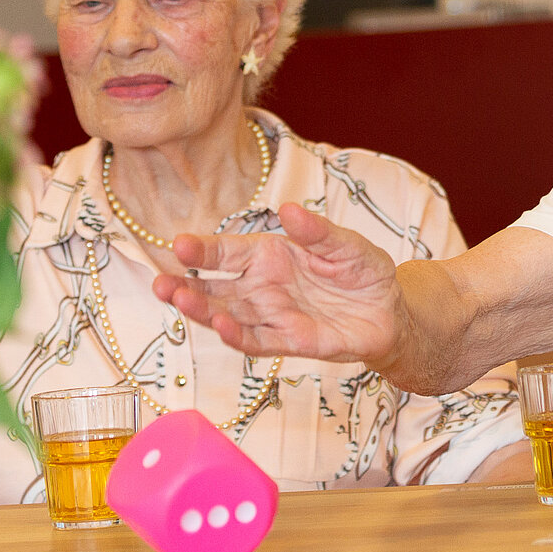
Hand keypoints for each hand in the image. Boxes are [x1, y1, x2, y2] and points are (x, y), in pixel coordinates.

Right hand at [153, 202, 406, 367]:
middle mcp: (262, 287)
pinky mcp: (290, 341)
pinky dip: (238, 336)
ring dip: (203, 311)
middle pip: (215, 288)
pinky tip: (221, 326)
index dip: (202, 249)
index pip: (227, 251)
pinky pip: (257, 341)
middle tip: (162, 284)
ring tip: (181, 301)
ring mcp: (273, 315)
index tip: (178, 245)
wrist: (390, 311)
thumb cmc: (363, 272)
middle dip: (186, 287)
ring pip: (228, 315)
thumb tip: (290, 209)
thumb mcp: (346, 244)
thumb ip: (318, 232)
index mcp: (270, 255)